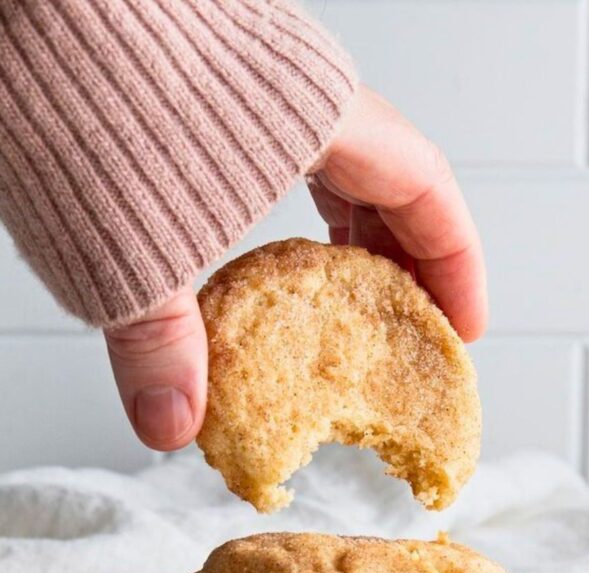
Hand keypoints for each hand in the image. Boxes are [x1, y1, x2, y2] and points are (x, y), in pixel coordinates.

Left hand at [105, 84, 486, 451]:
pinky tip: (265, 252)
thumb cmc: (81, 84)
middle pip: (391, 179)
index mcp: (318, 116)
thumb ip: (157, 345)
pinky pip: (283, 156)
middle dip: (406, 260)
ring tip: (344, 303)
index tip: (461, 329)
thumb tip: (171, 427)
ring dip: (351, 236)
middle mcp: (299, 92)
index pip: (426, 187)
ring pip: (338, 164)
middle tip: (403, 328)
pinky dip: (292, 212)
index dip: (456, 264)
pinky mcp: (205, 87)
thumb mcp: (129, 244)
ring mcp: (255, 84)